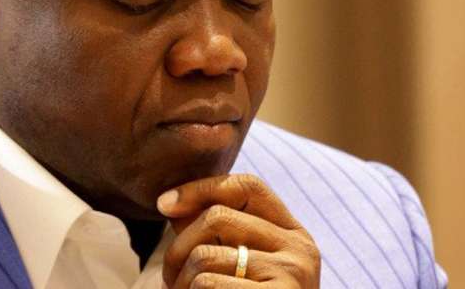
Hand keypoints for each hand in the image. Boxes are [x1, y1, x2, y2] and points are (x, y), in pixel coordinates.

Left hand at [158, 174, 319, 287]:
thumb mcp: (241, 267)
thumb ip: (215, 234)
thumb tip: (171, 203)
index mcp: (293, 235)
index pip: (247, 186)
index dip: (201, 187)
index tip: (164, 204)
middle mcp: (301, 251)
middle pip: (217, 217)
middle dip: (178, 246)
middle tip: (170, 279)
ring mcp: (293, 277)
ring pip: (205, 256)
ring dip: (180, 281)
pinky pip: (208, 285)